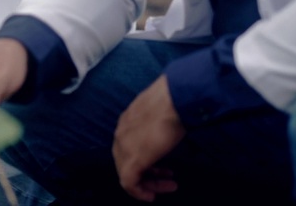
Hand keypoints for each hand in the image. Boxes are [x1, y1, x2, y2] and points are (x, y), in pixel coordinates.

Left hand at [113, 75, 184, 201]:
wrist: (175, 99)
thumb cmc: (173, 101)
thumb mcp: (160, 111)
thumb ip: (157, 120)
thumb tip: (168, 124)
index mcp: (126, 121)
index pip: (128, 146)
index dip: (144, 158)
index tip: (161, 165)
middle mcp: (120, 134)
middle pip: (126, 161)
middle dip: (147, 172)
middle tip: (167, 178)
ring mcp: (124, 147)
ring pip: (127, 173)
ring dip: (148, 182)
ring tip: (168, 185)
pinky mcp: (132, 160)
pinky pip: (129, 182)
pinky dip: (139, 192)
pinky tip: (151, 196)